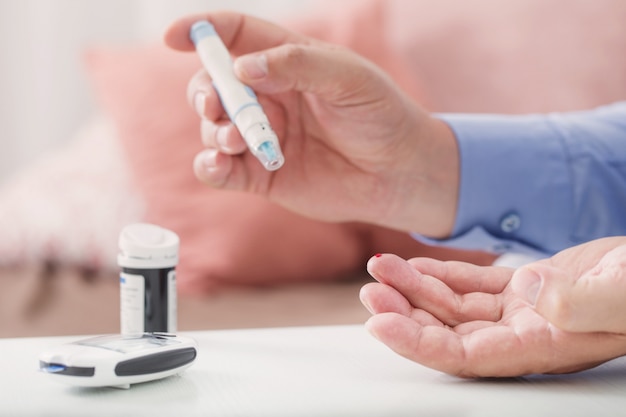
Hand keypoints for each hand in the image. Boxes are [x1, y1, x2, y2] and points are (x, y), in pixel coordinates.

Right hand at [164, 12, 458, 237]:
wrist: (399, 174)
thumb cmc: (381, 115)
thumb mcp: (348, 77)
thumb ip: (297, 64)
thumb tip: (242, 69)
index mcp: (287, 62)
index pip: (235, 35)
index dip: (202, 31)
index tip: (173, 37)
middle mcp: (269, 97)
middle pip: (214, 86)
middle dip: (205, 93)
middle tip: (215, 107)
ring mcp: (263, 137)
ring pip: (214, 129)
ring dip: (216, 132)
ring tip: (240, 141)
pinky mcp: (262, 176)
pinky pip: (222, 171)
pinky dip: (211, 167)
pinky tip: (218, 166)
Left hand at [360, 237, 625, 376]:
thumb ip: (582, 302)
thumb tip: (531, 291)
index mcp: (542, 346)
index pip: (466, 356)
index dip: (419, 344)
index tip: (380, 323)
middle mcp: (524, 335)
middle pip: (448, 332)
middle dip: (404, 313)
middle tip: (371, 290)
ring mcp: (523, 311)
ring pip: (454, 306)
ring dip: (414, 288)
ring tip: (380, 266)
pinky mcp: (528, 288)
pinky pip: (472, 285)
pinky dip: (441, 275)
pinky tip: (413, 265)